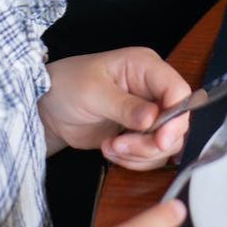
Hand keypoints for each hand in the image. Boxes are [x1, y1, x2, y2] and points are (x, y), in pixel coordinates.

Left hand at [39, 48, 191, 166]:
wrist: (49, 109)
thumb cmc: (67, 86)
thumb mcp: (93, 92)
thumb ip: (125, 106)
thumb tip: (152, 118)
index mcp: (145, 67)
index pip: (177, 90)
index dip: (176, 116)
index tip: (161, 139)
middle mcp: (152, 89)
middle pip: (177, 122)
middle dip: (151, 141)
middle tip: (123, 145)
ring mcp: (147, 113)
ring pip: (166, 143)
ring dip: (139, 153)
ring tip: (111, 147)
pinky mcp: (139, 133)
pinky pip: (151, 154)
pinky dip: (133, 159)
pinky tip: (110, 150)